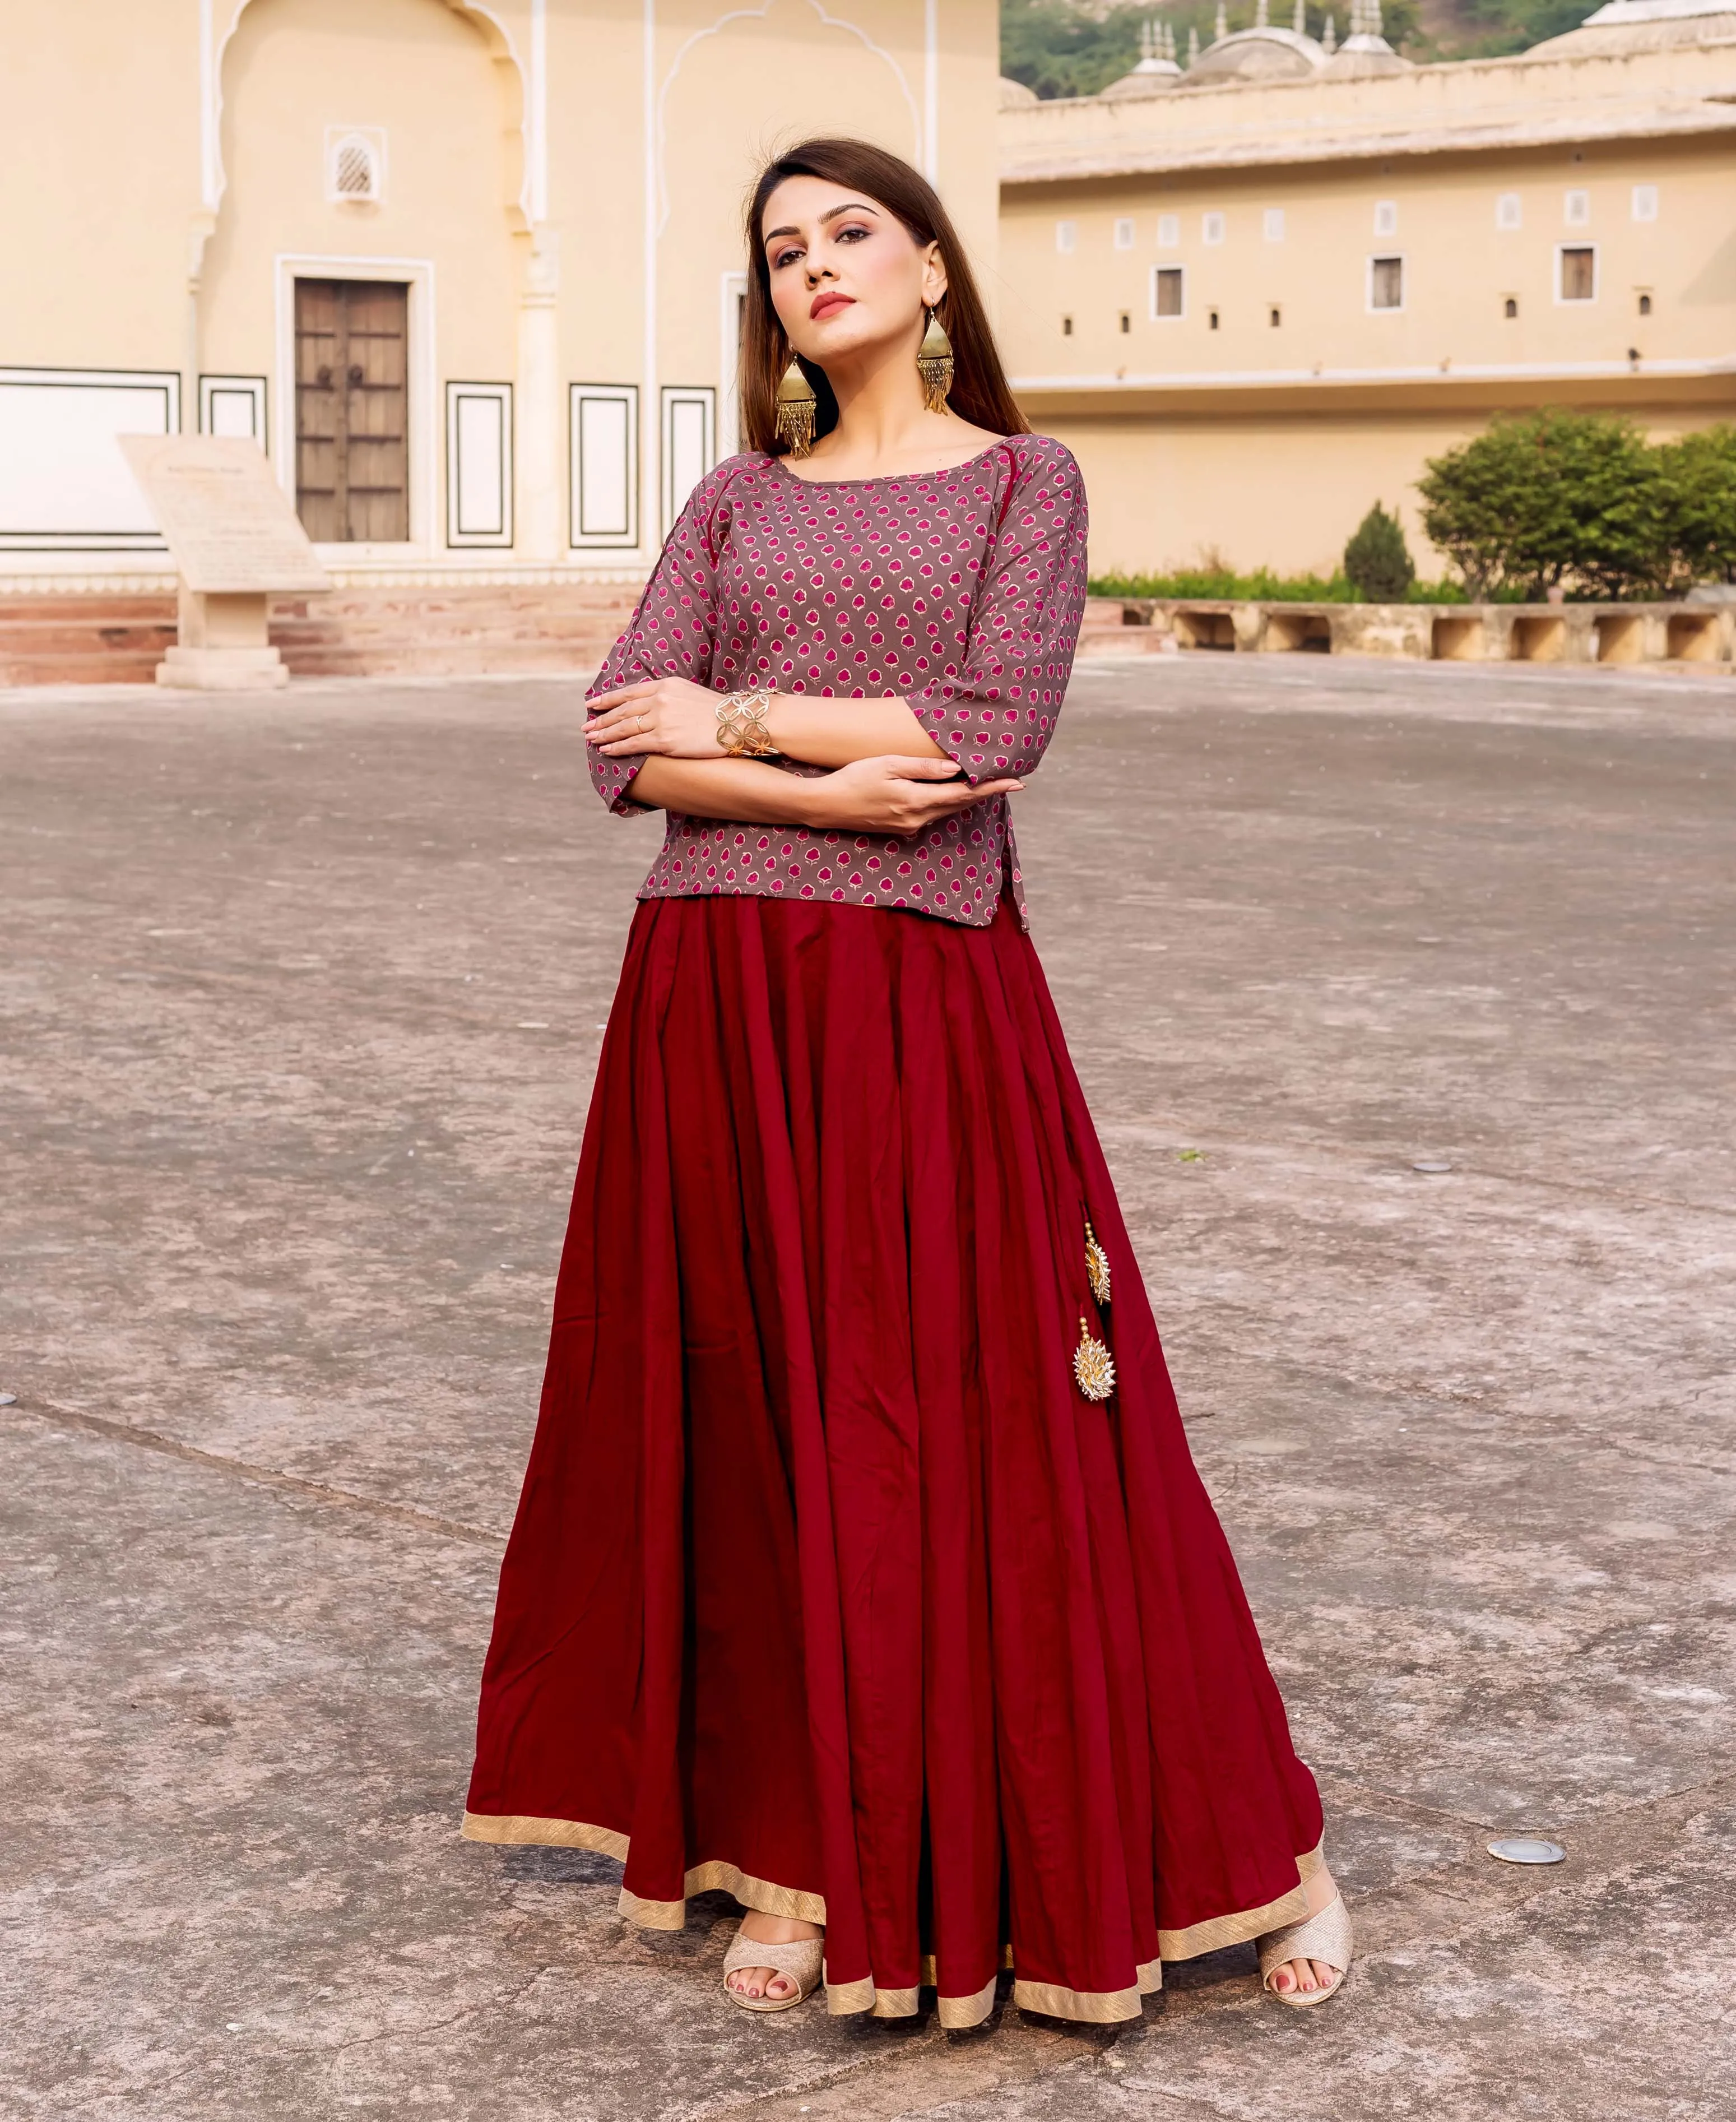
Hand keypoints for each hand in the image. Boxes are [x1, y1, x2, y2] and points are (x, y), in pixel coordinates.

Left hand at [585, 677, 727, 758]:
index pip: (629, 692)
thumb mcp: (690, 692)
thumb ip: (669, 695)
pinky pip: (634, 744)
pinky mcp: (665, 740)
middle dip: (601, 719)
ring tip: (591, 739)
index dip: (607, 699)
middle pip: (622, 710)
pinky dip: (617, 747)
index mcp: (665, 685)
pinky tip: (607, 750)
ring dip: (604, 734)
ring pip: (624, 727)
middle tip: (586, 727)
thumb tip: (652, 704)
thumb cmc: (718, 711)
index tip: (591, 704)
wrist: (737, 722)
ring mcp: (661, 720)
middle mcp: (660, 699)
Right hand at [800, 756, 1021, 834]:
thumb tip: (956, 768)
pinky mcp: (901, 827)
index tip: (1016, 782)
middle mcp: (917, 819)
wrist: (826, 806)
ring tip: (989, 783)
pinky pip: (932, 812)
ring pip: (947, 809)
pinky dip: (948, 801)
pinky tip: (954, 791)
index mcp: (916, 802)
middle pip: (960, 804)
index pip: (963, 794)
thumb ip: (923, 768)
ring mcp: (909, 826)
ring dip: (968, 797)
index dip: (991, 787)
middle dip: (986, 792)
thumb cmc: (854, 778)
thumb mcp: (888, 765)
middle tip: (1013, 781)